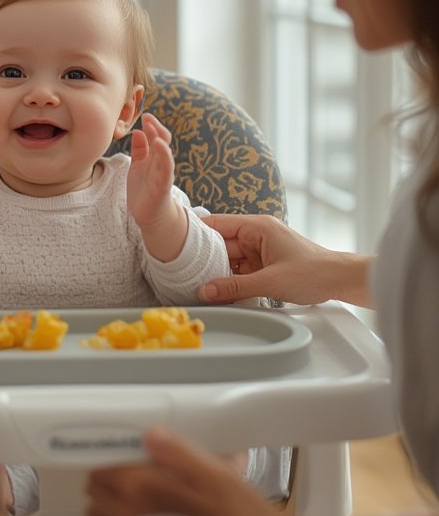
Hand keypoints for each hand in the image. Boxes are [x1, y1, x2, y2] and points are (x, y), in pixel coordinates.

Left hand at [87, 427, 280, 515]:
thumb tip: (151, 433)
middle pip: (96, 490)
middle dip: (107, 479)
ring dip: (108, 504)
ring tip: (133, 496)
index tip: (120, 453)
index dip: (110, 457)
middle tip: (129, 472)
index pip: (102, 467)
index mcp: (143, 488)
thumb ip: (178, 451)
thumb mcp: (214, 472)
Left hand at [126, 112, 175, 227]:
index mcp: (154, 157)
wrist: (150, 215)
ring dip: (160, 141)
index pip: (155, 137)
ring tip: (154, 130)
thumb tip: (137, 130)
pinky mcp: (163, 185)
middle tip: (148, 117)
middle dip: (156, 129)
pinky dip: (164, 158)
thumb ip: (139, 149)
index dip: (151, 126)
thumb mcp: (138, 165)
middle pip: (162, 141)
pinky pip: (166, 170)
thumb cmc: (144, 189)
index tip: (145, 115)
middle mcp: (160, 163)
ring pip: (165, 154)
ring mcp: (163, 173)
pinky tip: (160, 148)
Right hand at [196, 214, 371, 306]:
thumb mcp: (270, 282)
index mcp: (257, 227)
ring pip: (230, 259)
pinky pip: (241, 269)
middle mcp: (257, 234)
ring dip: (219, 271)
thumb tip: (205, 291)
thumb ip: (235, 287)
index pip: (217, 224)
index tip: (175, 244)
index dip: (196, 233)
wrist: (341, 280)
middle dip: (206, 259)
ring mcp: (261, 249)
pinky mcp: (266, 263)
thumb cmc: (313, 272)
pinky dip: (232, 279)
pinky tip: (220, 290)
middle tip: (184, 273)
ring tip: (198, 284)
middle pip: (222, 244)